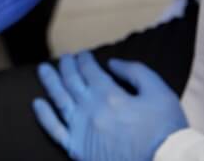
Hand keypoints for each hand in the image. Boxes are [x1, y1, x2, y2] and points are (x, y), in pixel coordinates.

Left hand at [33, 52, 187, 160]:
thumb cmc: (166, 129)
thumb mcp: (159, 92)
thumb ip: (135, 72)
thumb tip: (111, 63)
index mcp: (108, 94)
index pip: (89, 70)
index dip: (84, 59)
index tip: (83, 55)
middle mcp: (89, 109)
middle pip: (71, 81)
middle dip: (67, 66)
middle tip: (65, 58)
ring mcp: (80, 129)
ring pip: (58, 100)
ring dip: (50, 82)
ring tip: (43, 70)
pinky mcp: (77, 148)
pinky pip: (54, 130)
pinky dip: (44, 116)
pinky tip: (37, 103)